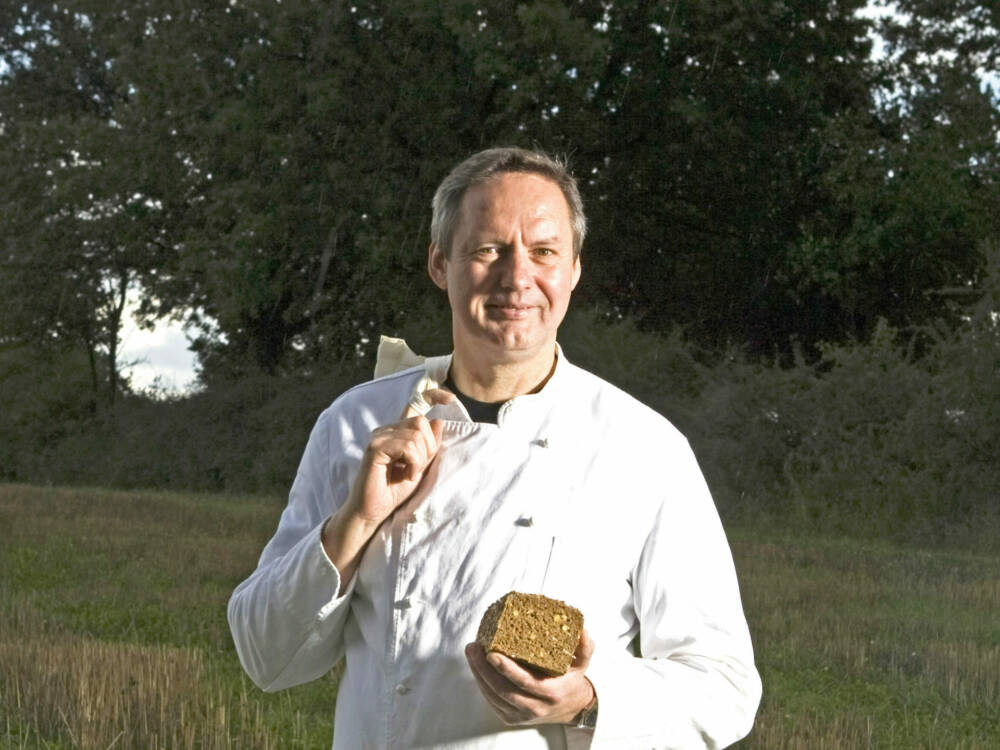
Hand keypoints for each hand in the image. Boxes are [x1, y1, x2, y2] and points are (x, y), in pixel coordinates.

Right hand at [344, 387, 454, 526]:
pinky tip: (407, 475)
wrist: (373, 511)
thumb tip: (439, 420)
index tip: (451, 398)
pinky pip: (406, 445)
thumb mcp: (420, 466)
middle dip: (428, 447)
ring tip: (411, 474)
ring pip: (415, 434)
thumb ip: (429, 445)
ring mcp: (379, 436)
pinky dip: (413, 462)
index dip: (434, 395)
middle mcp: (387, 430)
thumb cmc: (394, 490)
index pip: (415, 404)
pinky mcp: (375, 448)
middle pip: (421, 422)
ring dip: (420, 459)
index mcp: (397, 431)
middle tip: (418, 468)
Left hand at [465, 629, 595, 726]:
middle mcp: (534, 707)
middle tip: (474, 646)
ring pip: (493, 696)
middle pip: (502, 689)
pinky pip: (491, 701)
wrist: (571, 708)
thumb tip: (582, 629)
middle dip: (483, 668)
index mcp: (550, 693)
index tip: (492, 653)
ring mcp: (521, 715)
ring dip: (478, 673)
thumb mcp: (582, 663)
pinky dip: (481, 683)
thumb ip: (584, 646)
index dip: (506, 669)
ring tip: (472, 651)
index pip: (524, 682)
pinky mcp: (510, 717)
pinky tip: (476, 666)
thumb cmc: (572, 680)